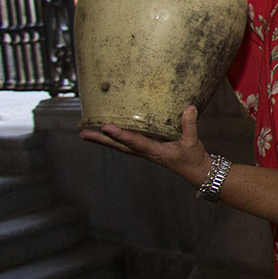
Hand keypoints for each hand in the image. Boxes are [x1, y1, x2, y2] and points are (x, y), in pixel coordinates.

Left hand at [79, 105, 209, 187]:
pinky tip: (107, 135)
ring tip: (86, 134)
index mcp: (155, 151)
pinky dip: (114, 140)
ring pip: (119, 146)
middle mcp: (145, 152)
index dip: (120, 135)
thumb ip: (190, 125)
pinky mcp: (146, 150)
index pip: (134, 142)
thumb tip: (189, 107)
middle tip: (83, 134)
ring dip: (103, 141)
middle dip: (101, 140)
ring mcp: (144, 152)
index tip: (106, 127)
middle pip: (118, 146)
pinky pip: (126, 145)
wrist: (194, 171)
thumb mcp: (192, 142)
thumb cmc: (192, 158)